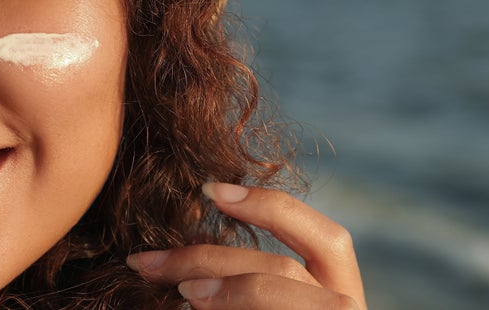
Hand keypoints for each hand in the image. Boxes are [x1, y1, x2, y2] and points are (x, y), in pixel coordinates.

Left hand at [126, 183, 365, 308]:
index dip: (271, 206)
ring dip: (227, 286)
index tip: (209, 190)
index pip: (327, 238)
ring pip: (280, 288)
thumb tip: (185, 267)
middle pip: (282, 268)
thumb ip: (248, 286)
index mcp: (341, 295)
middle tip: (147, 261)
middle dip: (209, 256)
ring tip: (182, 291)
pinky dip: (233, 307)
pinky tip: (198, 306)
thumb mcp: (270, 303)